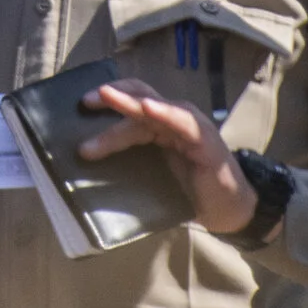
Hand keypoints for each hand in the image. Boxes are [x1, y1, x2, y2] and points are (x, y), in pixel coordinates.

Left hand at [79, 78, 258, 235]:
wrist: (227, 210)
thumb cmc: (189, 193)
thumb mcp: (152, 174)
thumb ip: (128, 164)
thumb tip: (86, 165)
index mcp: (160, 126)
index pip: (131, 102)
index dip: (106, 100)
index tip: (79, 105)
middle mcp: (173, 120)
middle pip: (138, 98)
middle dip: (110, 98)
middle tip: (83, 104)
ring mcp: (190, 127)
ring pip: (153, 109)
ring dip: (126, 104)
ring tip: (104, 97)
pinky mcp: (204, 139)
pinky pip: (181, 121)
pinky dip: (162, 111)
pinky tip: (146, 108)